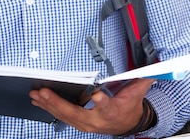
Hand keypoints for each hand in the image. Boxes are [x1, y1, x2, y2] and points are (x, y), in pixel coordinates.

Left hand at [30, 78, 153, 134]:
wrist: (127, 124)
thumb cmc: (129, 106)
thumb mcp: (138, 91)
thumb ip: (143, 78)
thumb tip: (155, 65)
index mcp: (112, 110)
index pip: (106, 106)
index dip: (100, 101)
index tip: (96, 95)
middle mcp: (96, 120)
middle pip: (76, 113)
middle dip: (58, 103)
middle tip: (43, 92)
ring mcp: (86, 124)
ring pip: (64, 116)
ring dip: (48, 105)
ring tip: (35, 95)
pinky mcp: (78, 123)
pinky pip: (62, 116)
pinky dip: (49, 107)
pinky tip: (38, 100)